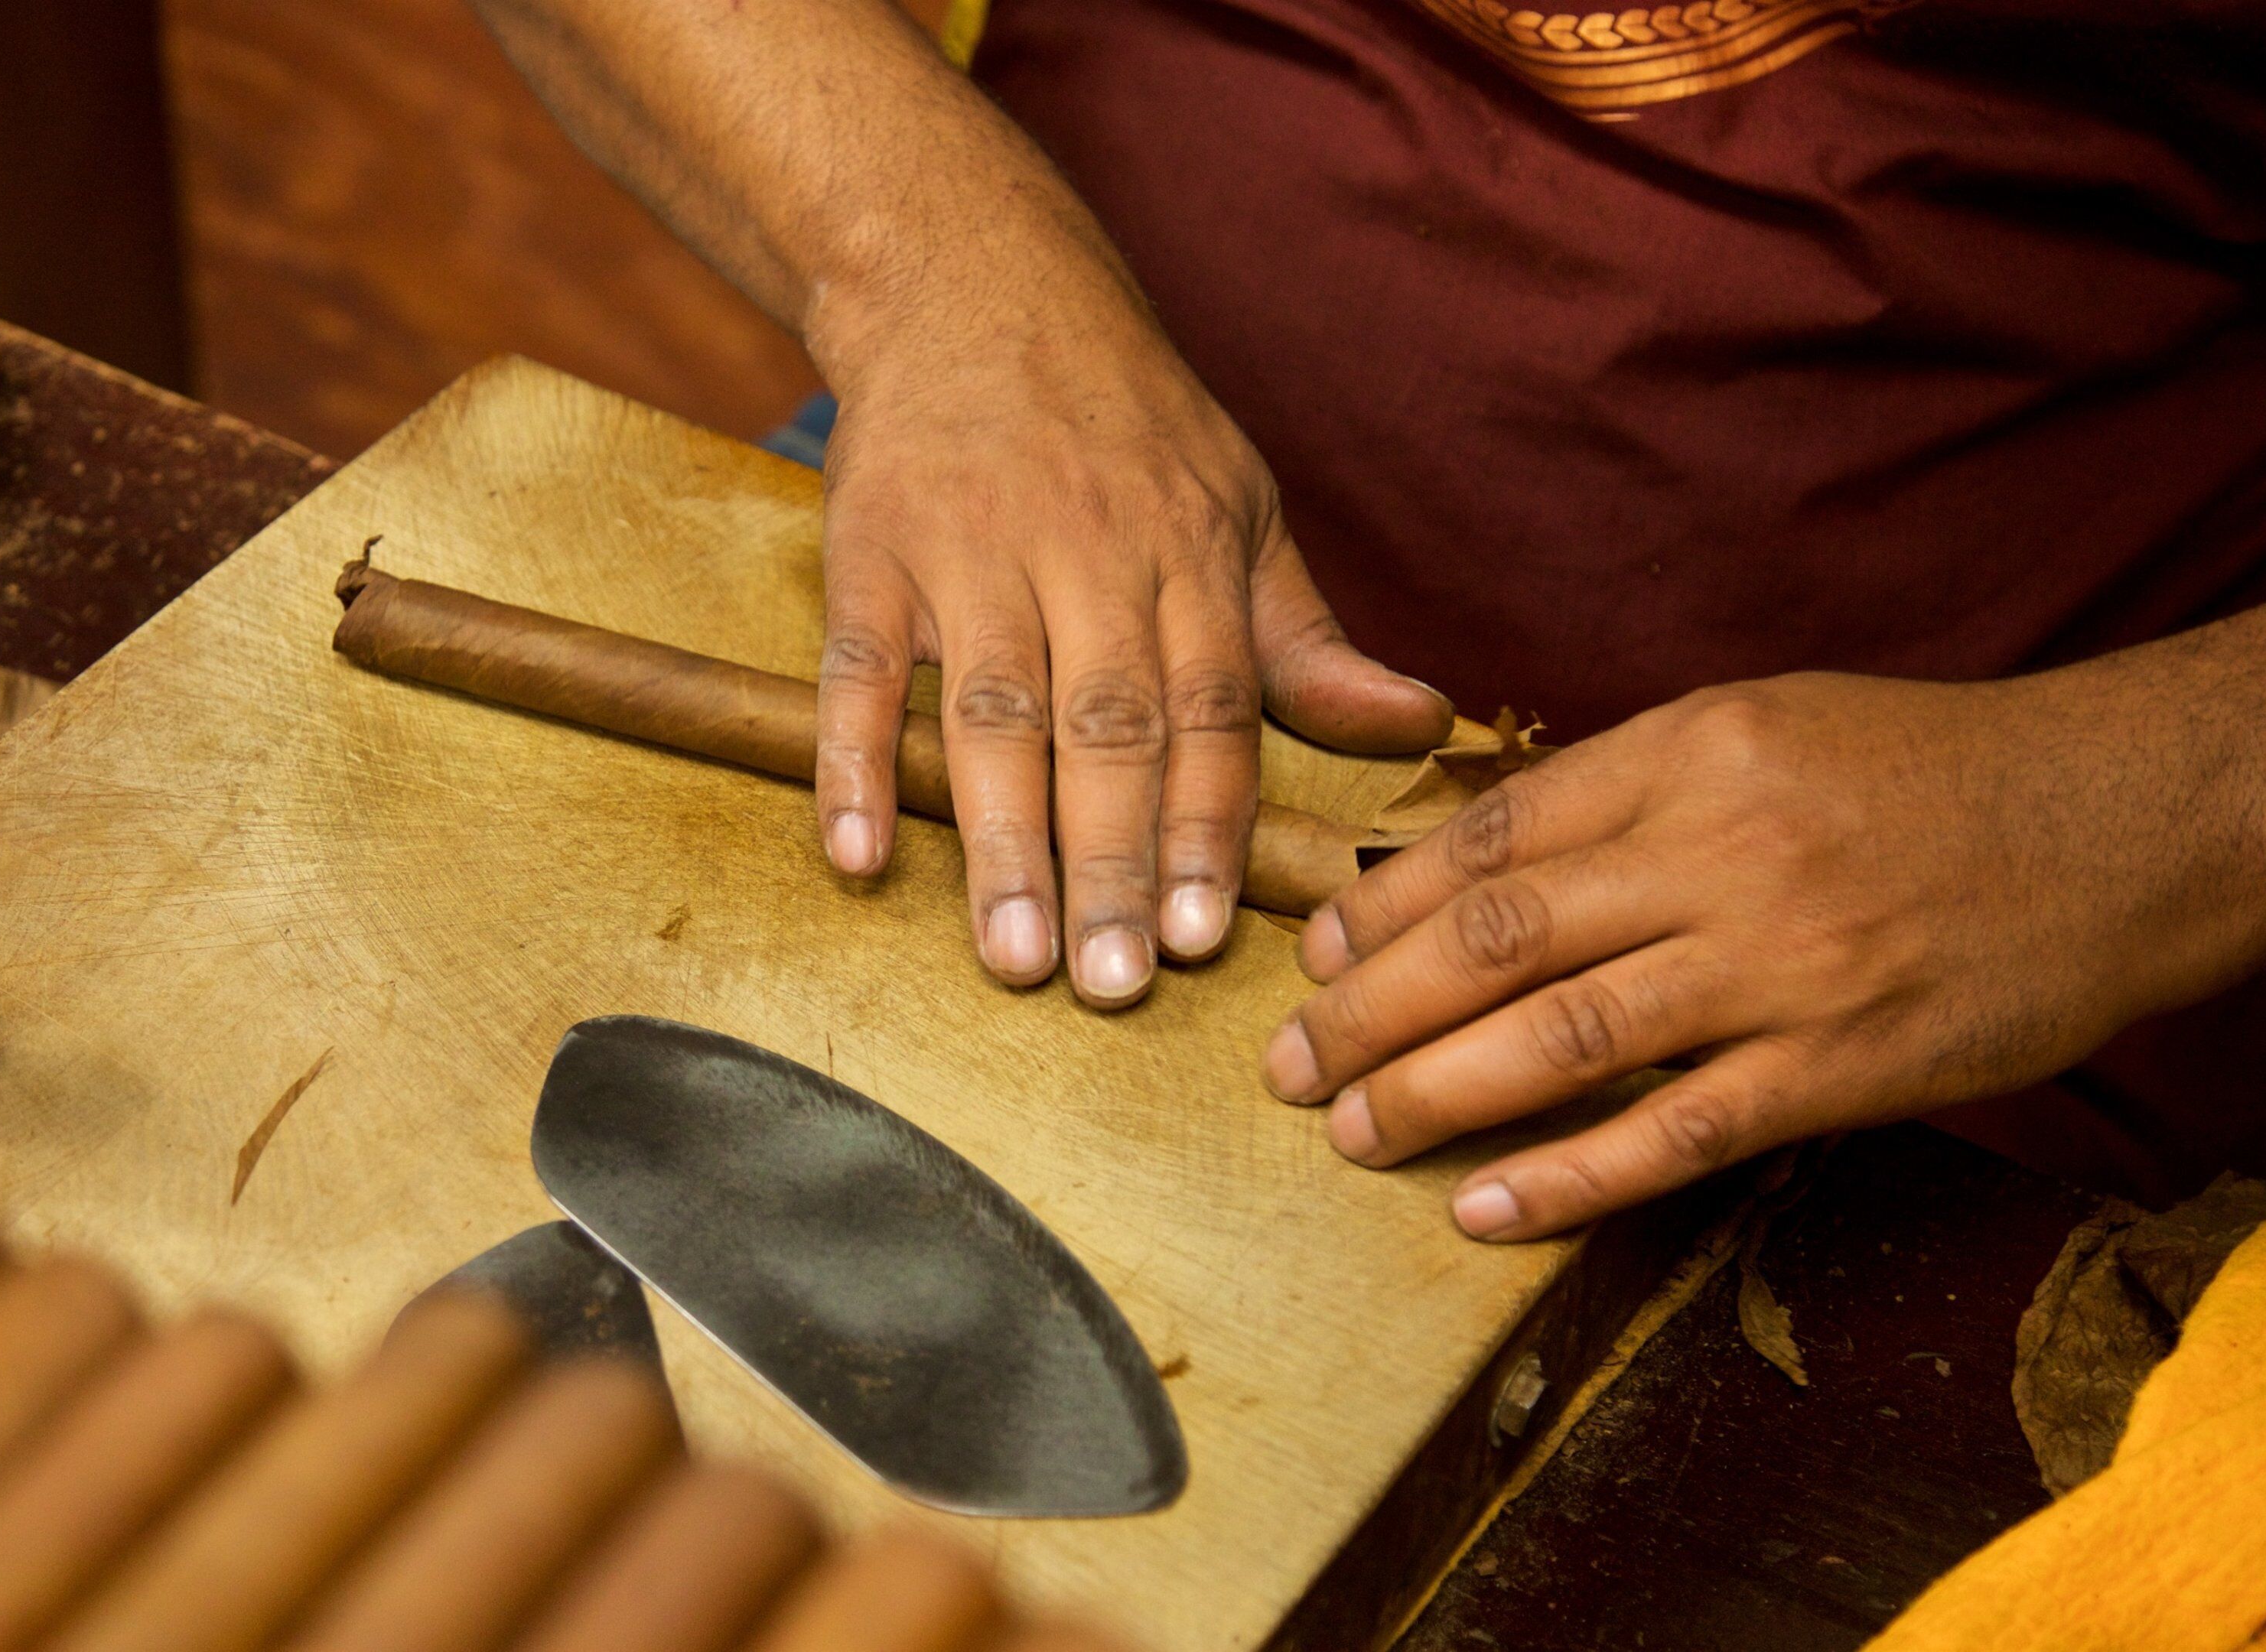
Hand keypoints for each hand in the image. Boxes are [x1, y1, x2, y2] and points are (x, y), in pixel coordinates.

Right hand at [809, 282, 1451, 1005]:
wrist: (970, 280)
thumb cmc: (1121, 419)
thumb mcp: (1240, 503)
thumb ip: (1302, 640)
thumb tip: (1413, 726)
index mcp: (1188, 555)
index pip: (1209, 712)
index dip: (1206, 827)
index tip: (1206, 938)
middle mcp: (1085, 554)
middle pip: (1104, 728)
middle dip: (1111, 862)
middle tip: (1111, 983)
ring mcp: (970, 550)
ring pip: (990, 710)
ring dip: (1000, 836)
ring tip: (1012, 955)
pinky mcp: (871, 548)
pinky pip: (857, 666)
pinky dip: (851, 759)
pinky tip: (858, 854)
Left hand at [1261, 666, 2265, 1238]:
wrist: (2124, 818)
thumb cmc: (1925, 769)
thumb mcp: (1763, 723)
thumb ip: (1624, 783)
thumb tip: (1473, 851)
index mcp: (1691, 751)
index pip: (1490, 833)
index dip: (1381, 902)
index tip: (1313, 953)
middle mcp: (1723, 851)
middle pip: (1497, 938)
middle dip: (1368, 1008)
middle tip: (1289, 1062)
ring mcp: (1785, 963)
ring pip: (1564, 1037)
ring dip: (1436, 1093)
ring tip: (1351, 1132)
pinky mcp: (1847, 1063)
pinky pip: (1678, 1132)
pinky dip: (1568, 1176)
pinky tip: (1484, 1207)